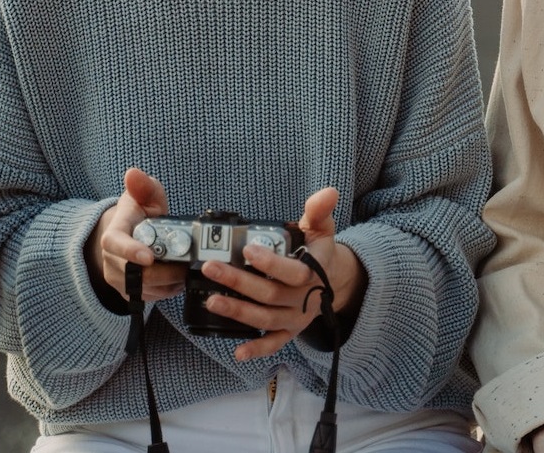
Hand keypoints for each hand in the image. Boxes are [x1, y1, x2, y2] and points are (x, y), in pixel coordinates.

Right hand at [87, 167, 185, 302]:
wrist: (129, 235)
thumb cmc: (139, 213)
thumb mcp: (144, 196)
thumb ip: (143, 187)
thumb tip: (133, 173)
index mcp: (114, 233)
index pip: (115, 244)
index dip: (131, 251)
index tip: (149, 257)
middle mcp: (111, 260)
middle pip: (134, 273)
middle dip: (163, 270)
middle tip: (188, 263)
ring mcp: (119, 279)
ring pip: (144, 289)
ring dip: (169, 282)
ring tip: (187, 270)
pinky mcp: (129, 292)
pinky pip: (150, 298)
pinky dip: (168, 290)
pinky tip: (180, 280)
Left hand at [197, 186, 367, 361]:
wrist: (332, 280)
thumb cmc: (319, 251)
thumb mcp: (321, 228)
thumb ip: (319, 211)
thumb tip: (327, 193)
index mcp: (314, 272)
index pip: (293, 272)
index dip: (270, 262)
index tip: (247, 249)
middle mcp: (305, 298)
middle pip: (270, 295)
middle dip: (238, 282)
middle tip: (210, 268)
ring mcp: (296, 318)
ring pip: (266, 319)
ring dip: (238, 312)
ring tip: (211, 300)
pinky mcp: (289, 332)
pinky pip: (274, 344)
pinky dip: (257, 350)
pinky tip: (237, 351)